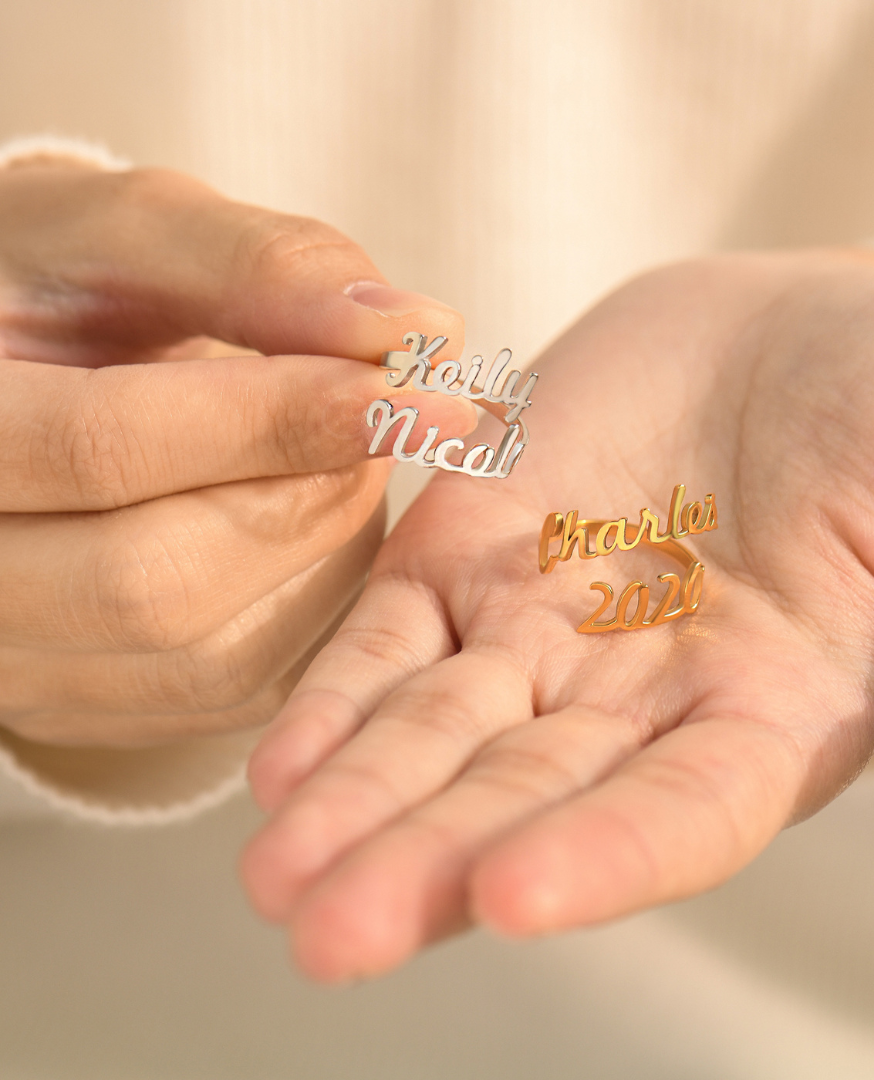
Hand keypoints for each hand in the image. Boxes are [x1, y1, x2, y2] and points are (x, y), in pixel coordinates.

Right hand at [0, 160, 474, 743]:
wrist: (13, 384)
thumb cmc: (64, 291)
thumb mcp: (134, 238)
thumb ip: (261, 268)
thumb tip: (419, 328)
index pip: (102, 447)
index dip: (278, 420)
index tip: (413, 387)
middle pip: (152, 578)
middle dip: (306, 491)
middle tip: (390, 415)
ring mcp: (21, 661)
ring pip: (204, 653)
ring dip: (318, 547)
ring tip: (344, 452)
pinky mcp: (92, 702)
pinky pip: (236, 687)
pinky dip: (310, 599)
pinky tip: (318, 515)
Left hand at [242, 252, 873, 980]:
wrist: (830, 318)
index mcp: (774, 714)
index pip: (680, 814)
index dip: (601, 857)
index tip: (507, 897)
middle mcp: (647, 694)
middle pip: (527, 794)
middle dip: (428, 860)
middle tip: (324, 931)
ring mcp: (554, 619)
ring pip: (442, 726)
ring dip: (358, 796)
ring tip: (272, 871)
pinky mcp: (485, 539)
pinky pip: (400, 627)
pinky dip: (342, 687)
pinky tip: (281, 759)